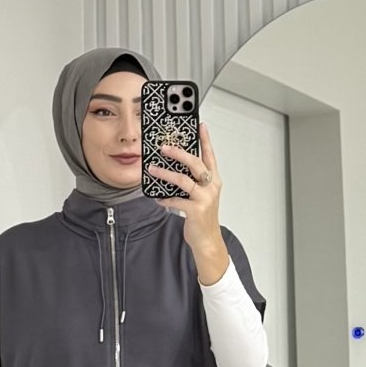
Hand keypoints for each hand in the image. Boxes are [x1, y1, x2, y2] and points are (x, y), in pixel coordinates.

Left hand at [146, 122, 222, 249]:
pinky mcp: (196, 211)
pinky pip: (175, 200)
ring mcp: (204, 199)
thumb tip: (172, 166)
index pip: (209, 155)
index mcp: (213, 180)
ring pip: (183, 180)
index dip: (205, 140)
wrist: (207, 240)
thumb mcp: (201, 195)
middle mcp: (211, 187)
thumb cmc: (202, 216)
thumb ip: (192, 181)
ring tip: (152, 168)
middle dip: (178, 153)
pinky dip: (164, 198)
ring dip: (165, 173)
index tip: (199, 125)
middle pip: (195, 163)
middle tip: (164, 147)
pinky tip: (157, 197)